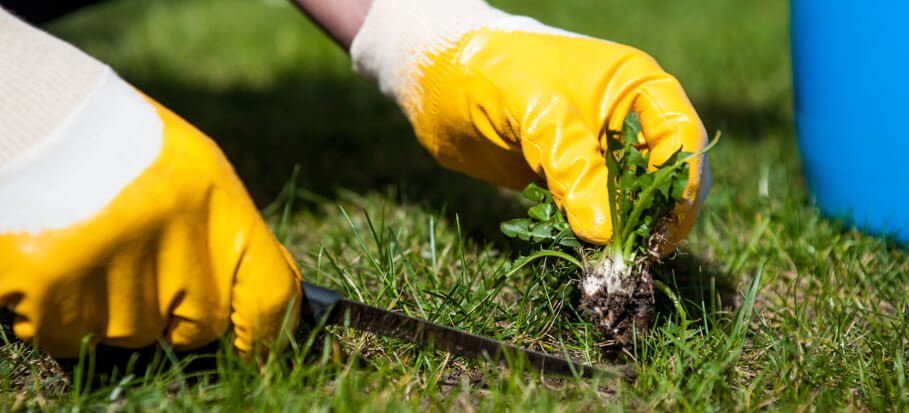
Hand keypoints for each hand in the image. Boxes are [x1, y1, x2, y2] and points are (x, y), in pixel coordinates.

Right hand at [0, 73, 301, 357]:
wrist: (30, 114)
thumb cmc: (117, 142)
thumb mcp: (195, 171)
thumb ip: (228, 237)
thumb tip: (258, 306)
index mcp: (217, 206)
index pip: (269, 296)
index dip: (268, 332)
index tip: (256, 347)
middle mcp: (174, 243)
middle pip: (197, 326)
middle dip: (175, 309)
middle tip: (139, 259)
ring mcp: (112, 269)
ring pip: (130, 333)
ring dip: (111, 306)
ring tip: (89, 244)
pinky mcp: (52, 288)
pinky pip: (67, 334)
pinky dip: (58, 311)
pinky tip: (56, 259)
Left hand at [350, 0, 709, 245]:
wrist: (433, 78)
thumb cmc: (486, 72)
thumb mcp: (533, 110)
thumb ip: (571, 164)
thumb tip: (603, 232)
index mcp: (634, 85)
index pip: (681, 138)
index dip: (680, 185)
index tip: (661, 229)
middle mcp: (627, 118)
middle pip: (666, 176)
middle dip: (654, 215)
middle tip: (631, 255)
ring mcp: (599, 150)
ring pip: (632, 200)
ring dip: (624, 231)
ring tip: (604, 259)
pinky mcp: (571, 176)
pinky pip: (596, 211)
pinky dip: (592, 233)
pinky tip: (580, 249)